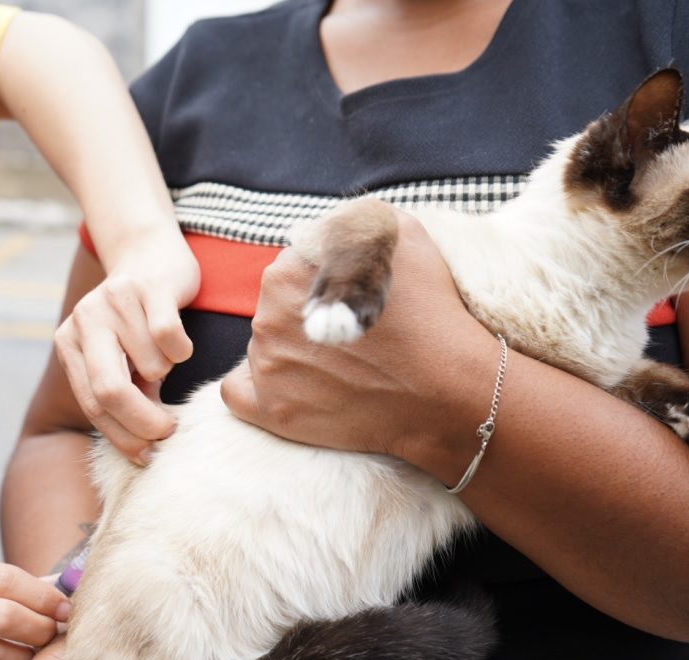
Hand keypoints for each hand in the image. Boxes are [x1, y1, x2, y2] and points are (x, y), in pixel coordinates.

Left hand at [55, 234, 200, 463]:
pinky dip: (182, 349)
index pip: (91, 405)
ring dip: (168, 369)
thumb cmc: (139, 321)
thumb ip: (123, 395)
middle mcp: (84, 320)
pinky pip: (170, 338)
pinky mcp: (146, 287)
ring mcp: (113, 301)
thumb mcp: (120, 359)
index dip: (121, 436)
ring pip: (152, 366)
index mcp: (69, 343)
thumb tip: (145, 449)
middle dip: (143, 422)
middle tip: (168, 432)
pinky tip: (177, 338)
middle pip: (109, 392)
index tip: (147, 455)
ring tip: (163, 351)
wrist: (151, 255)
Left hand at [221, 211, 479, 463]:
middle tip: (353, 332)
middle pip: (276, 307)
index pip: (294, 266)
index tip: (356, 296)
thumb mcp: (400, 234)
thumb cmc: (430, 311)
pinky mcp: (273, 411)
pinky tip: (293, 385)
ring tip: (342, 363)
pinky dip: (258, 386)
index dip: (329, 279)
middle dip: (308, 313)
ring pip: (264, 345)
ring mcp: (267, 368)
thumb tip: (325, 225)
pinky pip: (237, 392)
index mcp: (286, 272)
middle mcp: (266, 318)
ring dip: (292, 348)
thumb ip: (350, 218)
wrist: (450, 391)